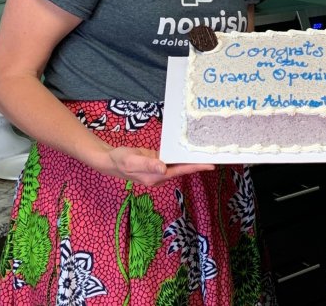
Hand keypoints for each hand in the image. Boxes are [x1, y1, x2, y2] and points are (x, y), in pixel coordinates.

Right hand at [100, 146, 214, 186]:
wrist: (111, 159)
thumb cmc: (120, 160)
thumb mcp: (132, 160)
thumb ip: (148, 164)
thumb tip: (164, 168)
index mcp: (156, 176)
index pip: (181, 171)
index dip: (196, 167)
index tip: (211, 165)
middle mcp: (160, 174)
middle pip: (183, 168)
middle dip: (198, 162)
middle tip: (215, 155)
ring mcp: (160, 168)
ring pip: (179, 163)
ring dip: (190, 158)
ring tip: (206, 151)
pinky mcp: (158, 161)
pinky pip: (172, 158)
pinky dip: (181, 154)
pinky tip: (189, 149)